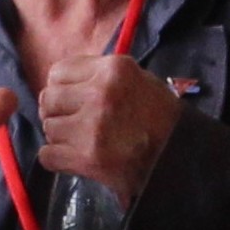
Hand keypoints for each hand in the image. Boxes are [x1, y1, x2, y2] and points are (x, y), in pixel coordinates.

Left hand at [36, 55, 182, 203]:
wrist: (181, 157)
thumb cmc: (160, 117)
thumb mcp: (138, 80)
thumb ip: (100, 76)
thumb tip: (62, 83)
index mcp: (113, 69)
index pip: (57, 72)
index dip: (62, 88)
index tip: (71, 100)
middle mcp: (100, 94)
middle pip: (48, 99)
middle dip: (57, 113)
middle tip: (74, 124)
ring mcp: (92, 126)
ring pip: (48, 128)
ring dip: (60, 138)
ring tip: (82, 142)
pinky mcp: (88, 157)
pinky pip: (47, 155)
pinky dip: (57, 160)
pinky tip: (76, 159)